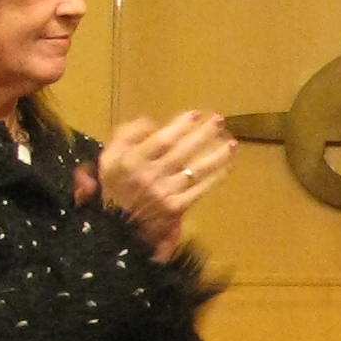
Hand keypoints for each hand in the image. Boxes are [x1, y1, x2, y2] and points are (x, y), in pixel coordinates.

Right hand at [97, 111, 232, 260]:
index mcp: (130, 161)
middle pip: (182, 151)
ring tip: (233, 143)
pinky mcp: (176, 208)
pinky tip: (228, 166)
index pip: (161, 139)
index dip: (180, 125)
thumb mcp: (108, 158)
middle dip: (203, 134)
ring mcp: (165, 192)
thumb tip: (151, 123)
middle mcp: (149, 175)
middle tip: (220, 120)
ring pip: (196, 170)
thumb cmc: (115, 186)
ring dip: (217, 155)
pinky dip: (216, 177)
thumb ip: (126, 136)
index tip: (196, 114)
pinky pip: (200, 189)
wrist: (116, 225)